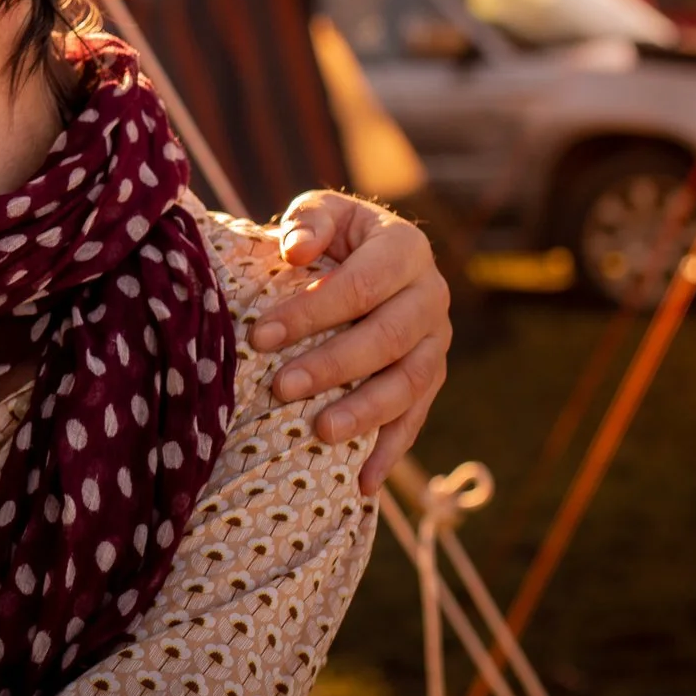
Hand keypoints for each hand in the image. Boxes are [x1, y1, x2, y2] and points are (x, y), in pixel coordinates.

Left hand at [254, 190, 451, 493]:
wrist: (366, 255)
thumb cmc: (333, 236)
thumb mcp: (321, 212)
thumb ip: (309, 222)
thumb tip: (296, 250)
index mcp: (406, 248)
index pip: (360, 286)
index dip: (310, 313)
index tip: (258, 336)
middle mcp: (431, 296)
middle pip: (386, 339)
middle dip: (331, 366)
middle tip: (279, 387)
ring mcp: (437, 341)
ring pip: (409, 383)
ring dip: (364, 411)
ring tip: (320, 432)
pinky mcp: (432, 377)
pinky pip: (416, 417)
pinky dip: (391, 451)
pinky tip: (364, 482)